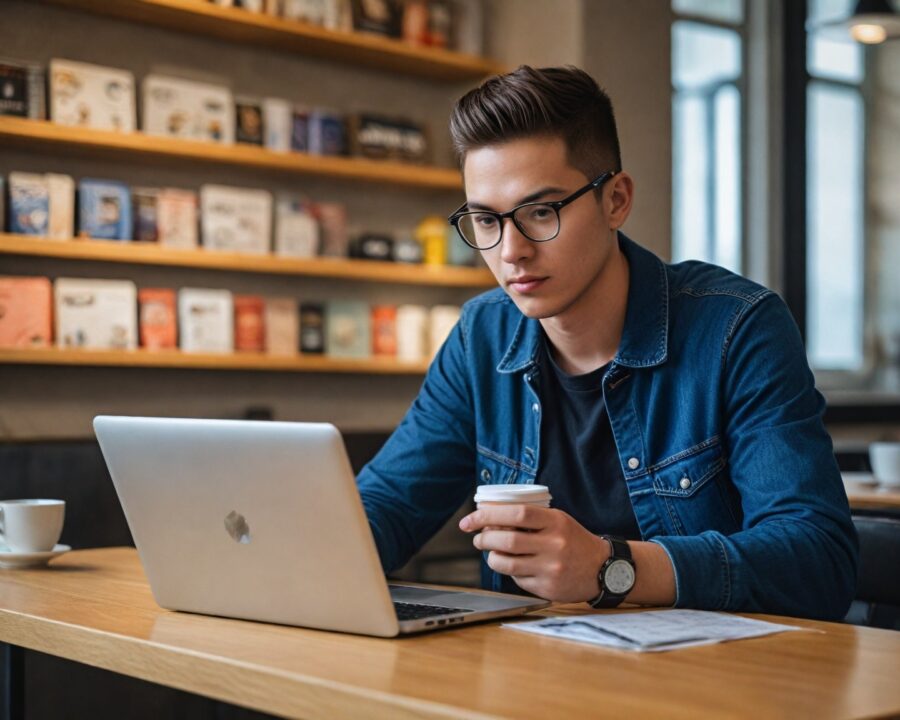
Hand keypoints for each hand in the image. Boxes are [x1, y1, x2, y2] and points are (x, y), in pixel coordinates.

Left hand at [459, 504, 608, 601]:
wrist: (603, 569)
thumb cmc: (573, 540)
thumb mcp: (557, 520)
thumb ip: (529, 517)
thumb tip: (489, 517)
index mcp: (555, 521)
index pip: (516, 513)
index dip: (488, 515)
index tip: (470, 519)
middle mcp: (554, 544)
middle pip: (507, 540)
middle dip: (484, 538)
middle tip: (478, 537)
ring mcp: (551, 568)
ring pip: (506, 563)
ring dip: (491, 557)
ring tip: (491, 552)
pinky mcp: (547, 588)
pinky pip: (516, 579)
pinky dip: (509, 571)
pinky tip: (514, 565)